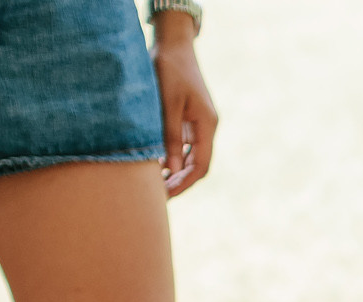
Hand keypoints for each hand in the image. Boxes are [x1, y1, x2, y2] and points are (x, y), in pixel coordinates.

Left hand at [152, 12, 217, 196]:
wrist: (174, 44)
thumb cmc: (169, 69)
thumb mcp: (167, 103)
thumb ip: (170, 136)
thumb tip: (171, 168)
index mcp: (207, 125)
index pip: (201, 166)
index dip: (185, 183)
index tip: (167, 195)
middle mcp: (207, 127)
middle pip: (198, 165)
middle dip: (180, 182)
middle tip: (158, 196)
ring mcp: (199, 123)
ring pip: (191, 156)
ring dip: (176, 171)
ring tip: (156, 184)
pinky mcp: (190, 118)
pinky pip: (185, 145)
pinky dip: (173, 157)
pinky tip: (157, 163)